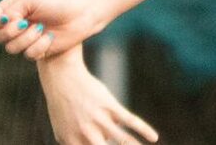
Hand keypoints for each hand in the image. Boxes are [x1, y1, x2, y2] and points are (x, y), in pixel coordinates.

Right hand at [0, 0, 95, 59]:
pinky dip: (40, 45)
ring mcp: (24, 39)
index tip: (8, 18)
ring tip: (41, 27)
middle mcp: (14, 26)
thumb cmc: (55, 1)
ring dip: (27, 38)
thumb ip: (11, 10)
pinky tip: (50, 37)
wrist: (79, 13)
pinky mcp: (36, 50)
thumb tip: (3, 24)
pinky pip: (28, 54)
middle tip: (24, 23)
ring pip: (11, 48)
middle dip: (9, 32)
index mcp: (9, 10)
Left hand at [37, 52, 158, 144]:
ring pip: (122, 139)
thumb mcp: (61, 128)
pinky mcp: (109, 105)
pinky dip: (143, 129)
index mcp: (73, 141)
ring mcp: (99, 118)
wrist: (61, 77)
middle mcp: (86, 132)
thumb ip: (73, 143)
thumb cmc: (62, 105)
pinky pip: (129, 120)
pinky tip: (153, 137)